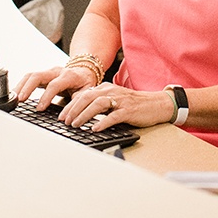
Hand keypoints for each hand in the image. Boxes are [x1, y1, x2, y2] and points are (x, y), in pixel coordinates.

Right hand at [14, 66, 97, 110]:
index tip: (39, 109)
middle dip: (27, 88)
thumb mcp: (87, 93)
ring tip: (14, 98)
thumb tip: (65, 118)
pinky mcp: (43, 75)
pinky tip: (16, 94)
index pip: (54, 85)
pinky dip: (22, 85)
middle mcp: (57, 71)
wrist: (85, 71)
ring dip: (21, 86)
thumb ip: (77, 104)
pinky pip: (29, 78)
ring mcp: (49, 72)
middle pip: (38, 75)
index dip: (46, 97)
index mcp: (69, 76)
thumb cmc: (85, 83)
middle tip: (20, 100)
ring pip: (31, 75)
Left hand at [59, 83, 175, 131]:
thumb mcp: (114, 100)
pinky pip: (113, 116)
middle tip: (65, 121)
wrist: (156, 104)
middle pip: (87, 97)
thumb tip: (80, 113)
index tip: (62, 116)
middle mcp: (111, 91)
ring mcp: (120, 100)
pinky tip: (95, 129)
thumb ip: (99, 103)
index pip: (83, 95)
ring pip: (98, 104)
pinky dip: (103, 122)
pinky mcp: (128, 110)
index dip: (71, 105)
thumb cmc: (133, 104)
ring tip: (75, 124)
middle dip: (73, 109)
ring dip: (84, 115)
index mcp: (105, 88)